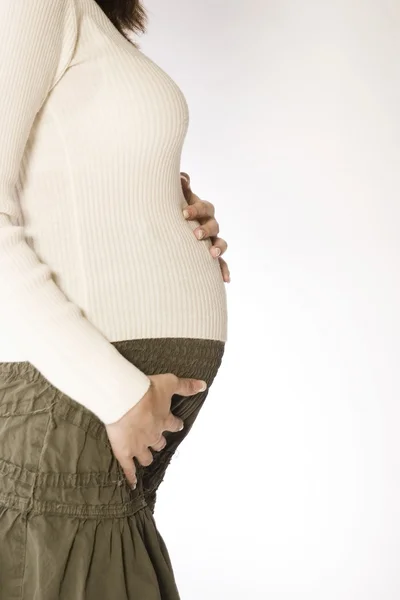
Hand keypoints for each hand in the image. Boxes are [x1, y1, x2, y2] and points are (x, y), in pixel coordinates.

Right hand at [105, 373, 206, 488]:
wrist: (125, 400)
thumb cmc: (146, 391)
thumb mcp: (170, 383)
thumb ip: (187, 386)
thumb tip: (204, 386)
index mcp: (164, 420)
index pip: (174, 425)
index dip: (175, 424)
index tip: (176, 424)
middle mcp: (154, 436)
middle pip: (159, 443)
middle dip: (159, 442)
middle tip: (156, 440)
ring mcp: (139, 446)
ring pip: (146, 457)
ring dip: (146, 457)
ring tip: (145, 458)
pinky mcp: (124, 452)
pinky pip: (128, 468)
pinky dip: (130, 476)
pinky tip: (133, 483)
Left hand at [180, 172, 230, 282]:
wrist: (178, 226)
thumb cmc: (177, 212)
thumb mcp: (179, 199)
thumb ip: (182, 188)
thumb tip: (183, 177)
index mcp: (204, 211)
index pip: (205, 208)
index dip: (196, 210)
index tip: (184, 213)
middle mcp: (211, 225)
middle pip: (214, 225)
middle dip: (206, 230)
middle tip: (196, 235)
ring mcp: (213, 241)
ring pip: (220, 243)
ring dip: (218, 248)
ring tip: (213, 255)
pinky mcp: (212, 256)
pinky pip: (221, 264)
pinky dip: (224, 270)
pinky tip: (226, 280)